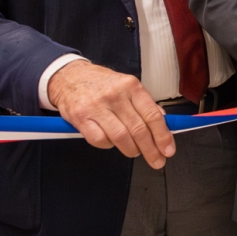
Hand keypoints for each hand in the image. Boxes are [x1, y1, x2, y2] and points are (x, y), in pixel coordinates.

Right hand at [48, 60, 175, 168]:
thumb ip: (144, 103)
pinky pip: (99, 140)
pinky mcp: (81, 118)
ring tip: (134, 151)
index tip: (168, 149)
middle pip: (138, 129)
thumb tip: (163, 122)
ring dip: (131, 149)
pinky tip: (111, 142)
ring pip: (120, 137)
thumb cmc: (100, 82)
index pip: (152, 115)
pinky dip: (108, 146)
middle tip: (157, 160)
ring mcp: (96, 107)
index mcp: (131, 86)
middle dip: (150, 149)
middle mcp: (115, 95)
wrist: (68, 76)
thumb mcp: (127, 85)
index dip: (162, 136)